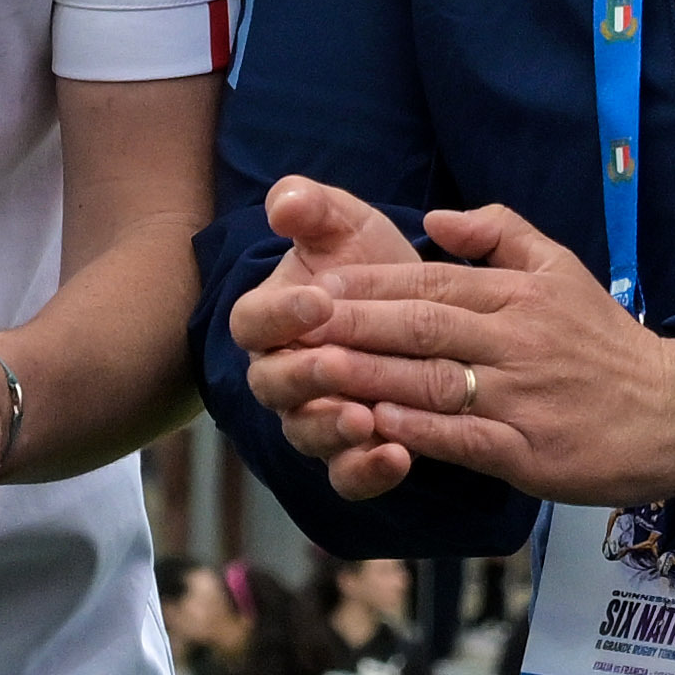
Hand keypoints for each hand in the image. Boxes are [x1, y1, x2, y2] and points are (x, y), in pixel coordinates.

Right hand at [231, 174, 437, 499]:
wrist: (421, 312)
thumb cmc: (371, 265)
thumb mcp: (346, 228)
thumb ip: (314, 209)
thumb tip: (286, 198)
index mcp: (274, 320)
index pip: (253, 322)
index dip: (280, 313)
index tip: (318, 301)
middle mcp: (285, 375)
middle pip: (274, 385)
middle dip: (306, 375)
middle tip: (337, 364)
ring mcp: (315, 418)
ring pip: (306, 434)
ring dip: (332, 429)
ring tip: (365, 419)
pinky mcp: (352, 453)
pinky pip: (347, 476)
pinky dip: (367, 471)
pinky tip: (400, 457)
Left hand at [255, 201, 674, 512]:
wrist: (673, 410)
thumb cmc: (604, 342)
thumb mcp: (562, 267)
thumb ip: (500, 233)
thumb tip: (434, 219)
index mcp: (520, 294)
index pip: (432, 281)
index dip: (369, 283)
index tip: (314, 283)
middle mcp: (516, 340)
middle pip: (422, 326)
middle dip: (352, 323)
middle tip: (293, 322)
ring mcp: (519, 396)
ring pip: (430, 381)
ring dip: (367, 376)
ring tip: (311, 373)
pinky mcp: (525, 449)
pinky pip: (458, 437)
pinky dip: (412, 431)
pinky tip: (370, 425)